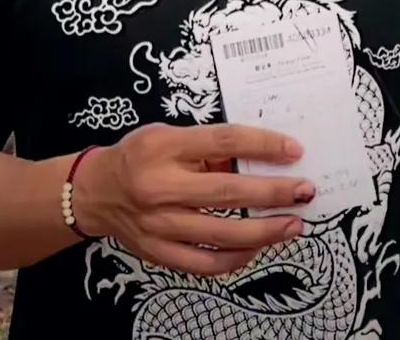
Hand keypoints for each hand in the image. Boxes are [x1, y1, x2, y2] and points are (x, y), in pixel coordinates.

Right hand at [73, 123, 314, 276]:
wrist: (95, 193)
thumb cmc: (138, 157)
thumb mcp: (168, 136)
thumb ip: (208, 146)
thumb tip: (259, 158)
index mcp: (163, 148)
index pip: (223, 142)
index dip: (263, 145)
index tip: (294, 150)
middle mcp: (159, 187)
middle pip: (227, 191)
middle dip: (273, 193)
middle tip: (304, 191)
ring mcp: (158, 224)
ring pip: (220, 234)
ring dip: (264, 231)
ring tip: (294, 225)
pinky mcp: (158, 252)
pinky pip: (204, 264)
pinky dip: (236, 259)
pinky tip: (258, 248)